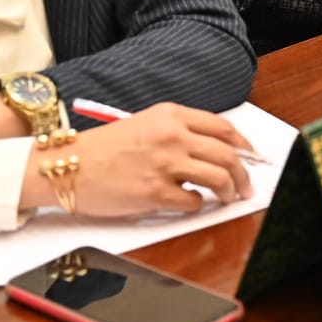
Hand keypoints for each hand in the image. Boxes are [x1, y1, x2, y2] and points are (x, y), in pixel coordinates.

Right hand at [30, 104, 254, 216]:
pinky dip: (198, 206)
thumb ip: (179, 132)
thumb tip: (216, 151)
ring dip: (228, 192)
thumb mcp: (145, 124)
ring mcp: (165, 165)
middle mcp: (172, 136)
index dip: (244, 145)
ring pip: (218, 178)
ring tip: (226, 199)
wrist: (69, 166)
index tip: (251, 157)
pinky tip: (190, 204)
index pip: (222, 128)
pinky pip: (193, 203)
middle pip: (228, 154)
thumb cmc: (104, 148)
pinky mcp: (155, 193)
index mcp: (171, 115)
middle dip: (243, 174)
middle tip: (245, 187)